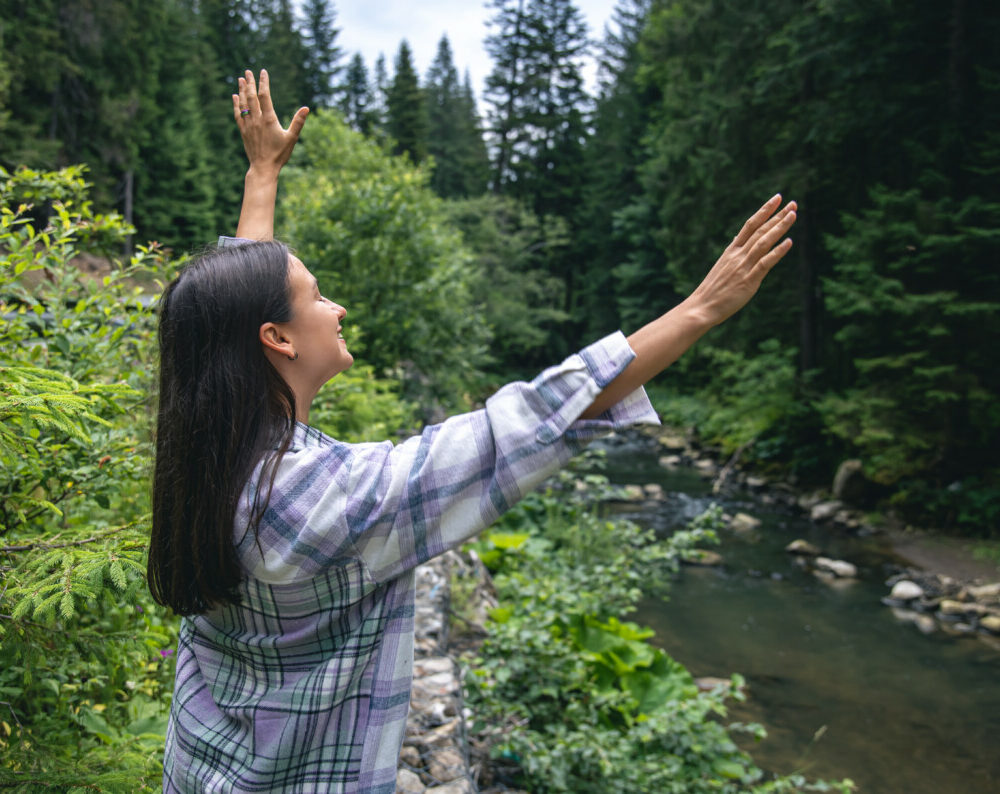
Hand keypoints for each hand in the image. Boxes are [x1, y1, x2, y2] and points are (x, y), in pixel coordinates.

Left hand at [232, 69, 308, 178]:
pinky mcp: (243, 131)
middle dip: (249, 82)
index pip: (264, 96)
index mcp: (269, 119)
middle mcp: (256, 120)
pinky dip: (236, 104)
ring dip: (241, 90)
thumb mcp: (292, 138)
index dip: (263, 83)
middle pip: (251, 97)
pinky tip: (235, 97)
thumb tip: (306, 108)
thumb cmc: (280, 154)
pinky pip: (238, 114)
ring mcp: (248, 125)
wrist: (263, 168)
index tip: (263, 72)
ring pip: (243, 104)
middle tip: (248, 71)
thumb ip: (298, 122)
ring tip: (240, 79)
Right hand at [685, 195, 796, 326]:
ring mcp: (743, 267)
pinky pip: (765, 263)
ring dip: (779, 228)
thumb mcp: (722, 267)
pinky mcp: (748, 281)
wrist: (701, 307)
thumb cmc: (712, 290)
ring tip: (793, 215)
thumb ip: (733, 254)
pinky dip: (777, 252)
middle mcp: (738, 255)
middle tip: (792, 203)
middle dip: (777, 216)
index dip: (764, 210)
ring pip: (763, 242)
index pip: (750, 225)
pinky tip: (789, 242)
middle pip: (760, 230)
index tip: (777, 199)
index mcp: (731, 251)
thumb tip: (737, 241)